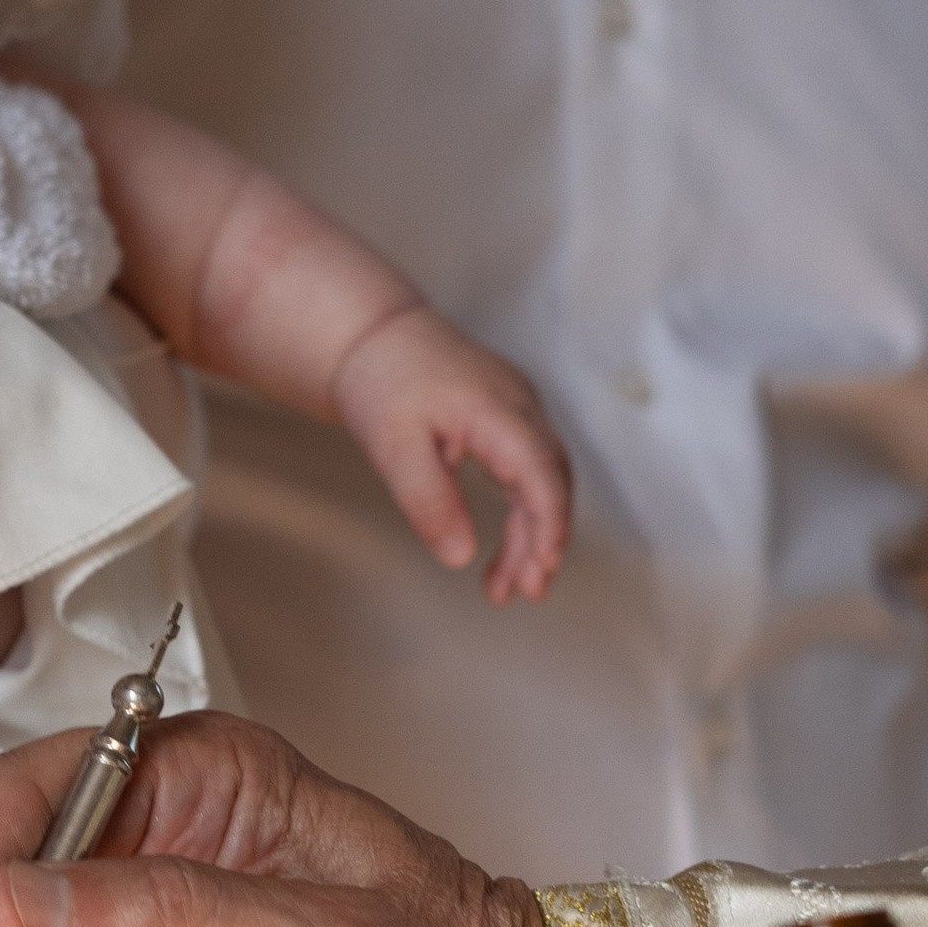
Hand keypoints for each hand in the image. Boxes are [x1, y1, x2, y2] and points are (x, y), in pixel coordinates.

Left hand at [330, 306, 571, 602]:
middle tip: (525, 592)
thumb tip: (461, 556)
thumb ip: (429, 502)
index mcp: (494, 408)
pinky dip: (523, 514)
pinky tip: (507, 550)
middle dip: (543, 541)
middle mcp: (520, 405)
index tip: (544, 567)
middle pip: (552, 481)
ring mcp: (520, 409)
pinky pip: (531, 471)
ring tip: (507, 587)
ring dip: (532, 535)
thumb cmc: (382, 380)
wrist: (376, 334)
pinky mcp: (511, 419)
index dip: (549, 523)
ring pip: (544, 480)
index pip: (540, 470)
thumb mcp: (393, 448)